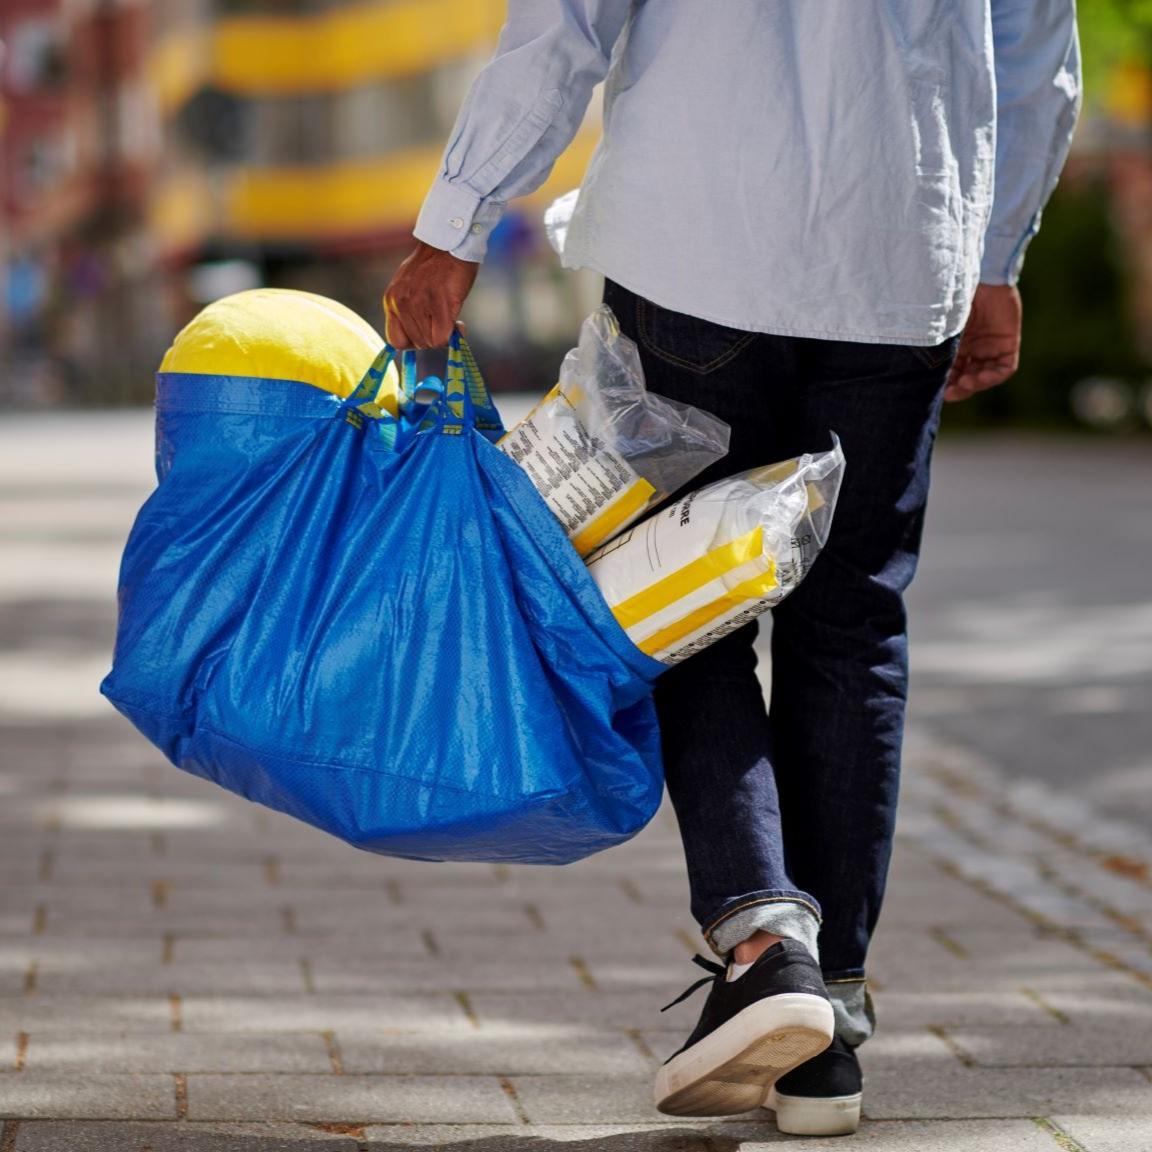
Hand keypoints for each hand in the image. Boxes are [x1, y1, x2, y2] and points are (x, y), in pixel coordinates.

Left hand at [383, 241, 479, 348]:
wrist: (450, 243)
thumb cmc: (435, 265)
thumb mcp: (410, 287)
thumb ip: (410, 309)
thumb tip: (422, 335)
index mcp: (391, 300)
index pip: (396, 340)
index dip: (413, 342)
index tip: (427, 333)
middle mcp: (400, 303)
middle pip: (416, 343)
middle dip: (432, 337)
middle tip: (443, 322)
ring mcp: (417, 304)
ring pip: (430, 342)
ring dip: (444, 334)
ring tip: (451, 316)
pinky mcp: (437, 303)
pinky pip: (442, 337)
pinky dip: (453, 335)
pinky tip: (459, 322)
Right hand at [945, 284, 1021, 402]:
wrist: (979, 277)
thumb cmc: (951, 299)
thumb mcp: (939, 328)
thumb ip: (934, 349)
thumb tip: (920, 377)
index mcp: (954, 344)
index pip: (951, 372)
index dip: (946, 385)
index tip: (937, 392)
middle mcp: (972, 348)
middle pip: (967, 377)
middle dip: (959, 389)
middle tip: (950, 393)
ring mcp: (991, 346)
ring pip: (984, 375)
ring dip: (975, 384)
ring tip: (965, 384)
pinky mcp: (1008, 343)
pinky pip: (1004, 368)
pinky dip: (993, 376)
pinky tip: (981, 377)